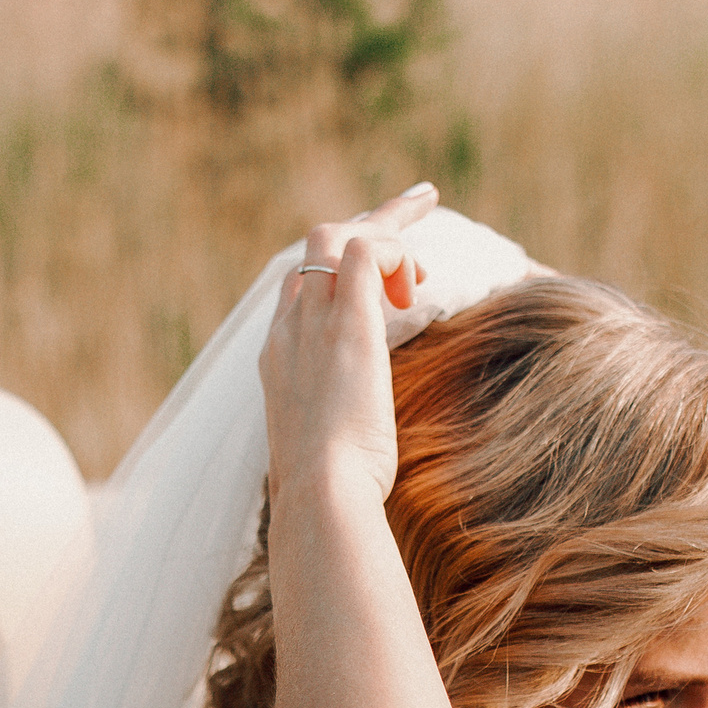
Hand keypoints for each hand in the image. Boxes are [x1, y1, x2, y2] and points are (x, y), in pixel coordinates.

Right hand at [260, 183, 441, 504]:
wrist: (319, 496)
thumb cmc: (330, 494)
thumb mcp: (330, 457)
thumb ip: (340, 439)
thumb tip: (361, 467)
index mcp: (279, 362)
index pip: (298, 291)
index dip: (338, 277)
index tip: (387, 290)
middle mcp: (288, 332)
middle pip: (313, 251)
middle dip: (364, 228)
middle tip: (415, 211)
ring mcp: (312, 323)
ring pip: (335, 235)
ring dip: (387, 226)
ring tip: (428, 232)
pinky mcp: (348, 323)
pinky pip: (367, 251)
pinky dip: (396, 252)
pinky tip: (417, 284)